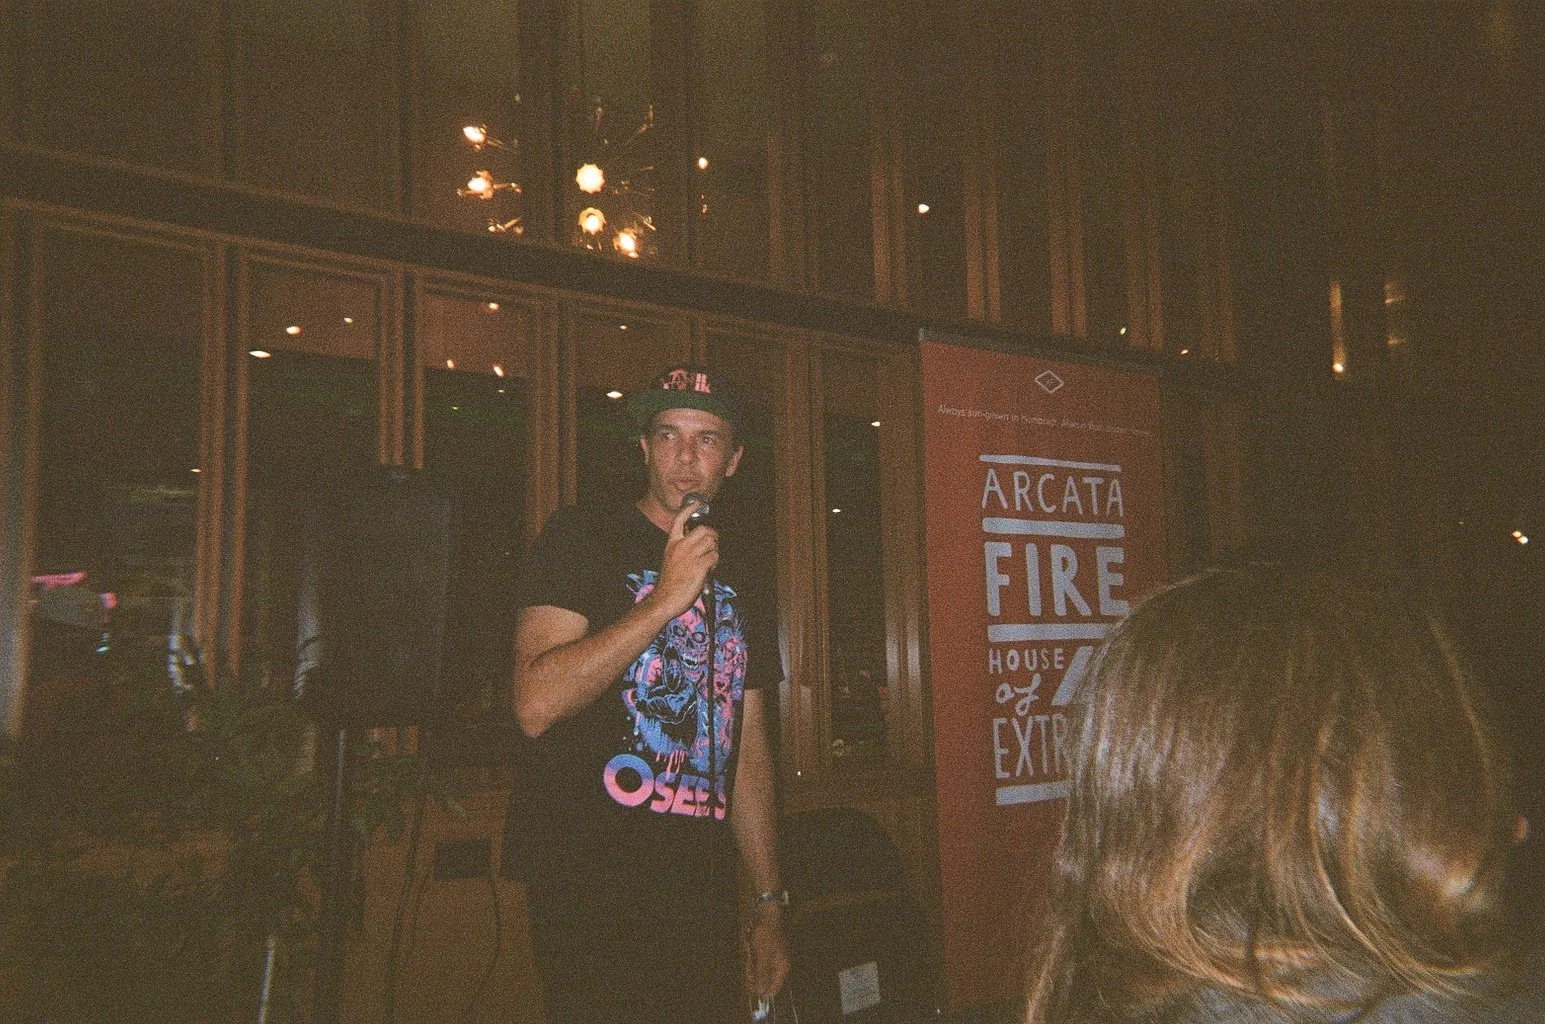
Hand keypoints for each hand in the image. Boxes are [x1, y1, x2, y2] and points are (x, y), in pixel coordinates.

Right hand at [648, 500, 719, 618]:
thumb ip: (681, 548)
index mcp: (672, 543)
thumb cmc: (669, 582)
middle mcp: (681, 546)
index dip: (689, 509)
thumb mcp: (671, 559)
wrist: (665, 599)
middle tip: (712, 546)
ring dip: (715, 550)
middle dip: (713, 536)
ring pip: (712, 542)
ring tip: (710, 561)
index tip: (697, 503)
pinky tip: (710, 569)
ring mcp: (690, 555)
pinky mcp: (699, 566)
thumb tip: (698, 542)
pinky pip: (714, 556)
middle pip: (704, 529)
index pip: (679, 520)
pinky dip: (715, 562)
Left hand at [744, 910, 789, 999]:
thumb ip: (762, 974)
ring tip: (751, 950)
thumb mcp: (762, 954)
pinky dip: (751, 959)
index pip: (772, 990)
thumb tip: (761, 993)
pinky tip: (751, 949)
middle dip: (753, 973)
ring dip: (751, 965)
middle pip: (763, 983)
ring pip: (758, 974)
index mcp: (782, 969)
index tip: (750, 979)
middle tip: (751, 958)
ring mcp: (772, 963)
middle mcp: (779, 969)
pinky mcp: (766, 958)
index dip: (759, 989)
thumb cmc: (766, 934)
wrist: (767, 916)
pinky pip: (756, 965)